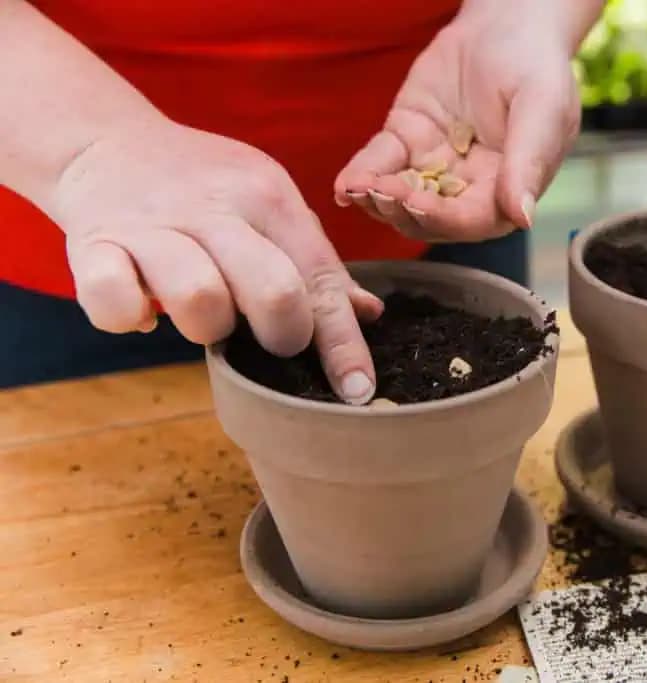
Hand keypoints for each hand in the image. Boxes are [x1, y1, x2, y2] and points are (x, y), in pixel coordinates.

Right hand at [52, 117, 383, 403]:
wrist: (106, 141)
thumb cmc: (205, 187)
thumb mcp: (269, 205)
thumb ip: (314, 263)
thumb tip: (369, 313)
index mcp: (268, 197)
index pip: (321, 278)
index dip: (343, 343)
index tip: (358, 391)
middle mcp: (214, 207)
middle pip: (273, 291)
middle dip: (283, 335)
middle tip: (271, 337)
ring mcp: (152, 226)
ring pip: (200, 301)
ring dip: (209, 328)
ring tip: (204, 313)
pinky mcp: (93, 245)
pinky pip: (114, 303)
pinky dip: (131, 318)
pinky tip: (144, 309)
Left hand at [334, 0, 580, 241]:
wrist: (506, 22)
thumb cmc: (536, 65)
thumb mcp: (542, 108)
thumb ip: (529, 162)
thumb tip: (522, 217)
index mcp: (507, 189)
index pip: (474, 219)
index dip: (444, 218)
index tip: (418, 204)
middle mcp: (469, 186)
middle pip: (431, 218)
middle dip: (403, 210)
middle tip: (381, 193)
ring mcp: (434, 165)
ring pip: (401, 197)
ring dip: (378, 199)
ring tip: (358, 188)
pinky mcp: (406, 139)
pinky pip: (380, 162)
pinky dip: (361, 174)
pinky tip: (345, 185)